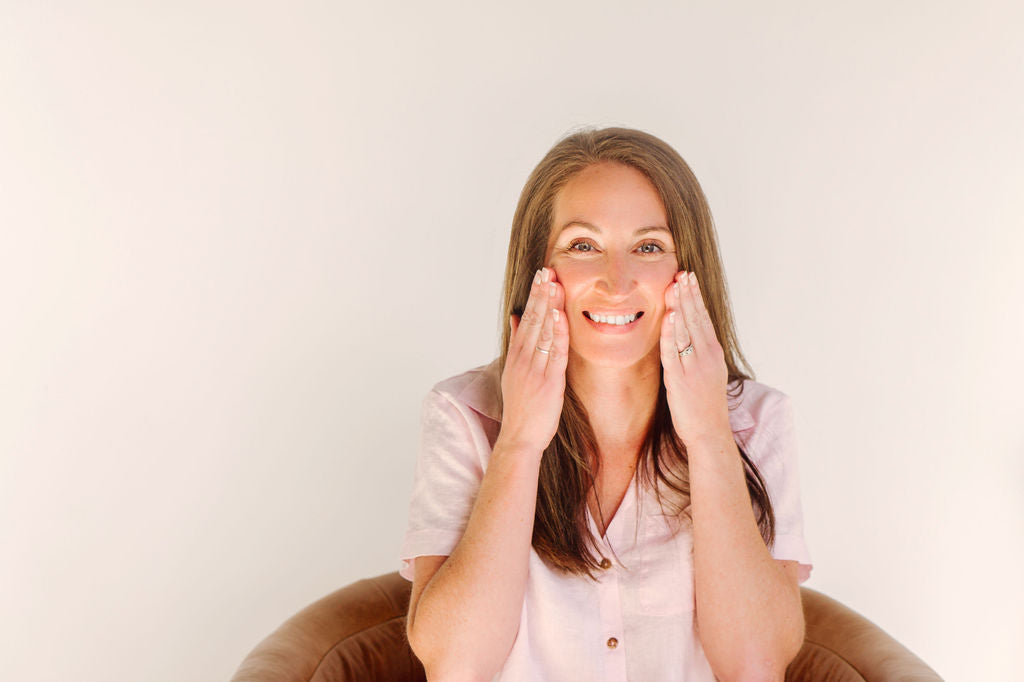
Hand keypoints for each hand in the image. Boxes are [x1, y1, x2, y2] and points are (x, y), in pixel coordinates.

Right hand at [500, 267, 568, 453]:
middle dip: (540, 294)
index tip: (540, 276)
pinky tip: (560, 316)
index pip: (525, 319)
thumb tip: (515, 317)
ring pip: (543, 333)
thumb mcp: (513, 372)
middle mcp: (524, 360)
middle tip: (547, 270)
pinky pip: (554, 354)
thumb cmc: (521, 408)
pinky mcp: (549, 382)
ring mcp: (535, 370)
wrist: (519, 437)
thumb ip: (516, 343)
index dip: (533, 297)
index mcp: (517, 356)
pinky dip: (557, 334)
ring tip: (554, 284)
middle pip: (532, 320)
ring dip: (549, 307)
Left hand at [659, 271, 730, 446]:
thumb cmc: (706, 405)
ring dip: (679, 307)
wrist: (710, 432)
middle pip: (696, 319)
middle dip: (688, 295)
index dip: (695, 297)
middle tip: (682, 273)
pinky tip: (668, 317)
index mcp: (713, 353)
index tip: (689, 279)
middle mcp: (706, 356)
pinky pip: (673, 353)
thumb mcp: (708, 373)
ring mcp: (694, 367)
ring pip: (685, 331)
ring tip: (674, 286)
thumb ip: (699, 352)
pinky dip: (670, 334)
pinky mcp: (680, 379)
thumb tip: (688, 334)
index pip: (704, 318)